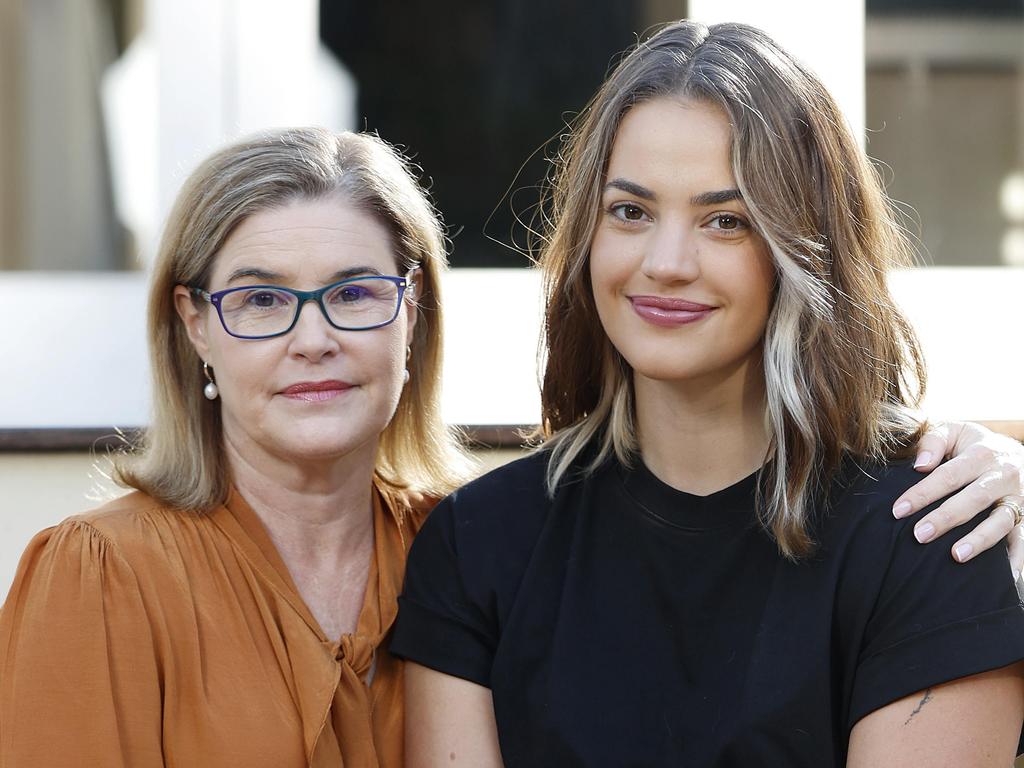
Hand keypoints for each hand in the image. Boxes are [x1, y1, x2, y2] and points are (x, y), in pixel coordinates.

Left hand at [891, 421, 1023, 575]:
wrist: (1019, 450)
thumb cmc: (975, 445)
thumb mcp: (956, 431)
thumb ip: (934, 441)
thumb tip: (919, 464)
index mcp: (982, 454)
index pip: (947, 475)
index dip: (922, 493)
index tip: (898, 511)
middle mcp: (1004, 476)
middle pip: (973, 499)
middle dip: (945, 518)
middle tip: (919, 535)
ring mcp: (1020, 498)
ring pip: (1001, 521)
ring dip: (980, 540)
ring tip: (956, 556)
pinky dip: (1018, 558)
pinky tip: (1006, 578)